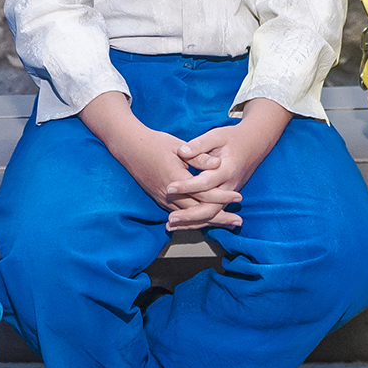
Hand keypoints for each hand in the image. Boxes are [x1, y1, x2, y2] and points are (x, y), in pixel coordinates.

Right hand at [78, 92, 233, 228]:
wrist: (129, 147)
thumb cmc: (155, 143)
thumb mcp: (178, 146)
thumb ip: (198, 157)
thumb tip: (217, 164)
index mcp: (176, 179)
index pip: (204, 194)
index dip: (222, 197)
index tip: (239, 197)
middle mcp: (169, 194)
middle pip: (198, 212)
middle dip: (219, 218)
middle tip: (237, 223)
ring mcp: (162, 199)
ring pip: (189, 217)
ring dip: (208, 222)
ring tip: (227, 224)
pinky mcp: (159, 199)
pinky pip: (179, 214)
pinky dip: (194, 219)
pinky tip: (205, 221)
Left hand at [171, 99, 289, 231]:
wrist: (255, 143)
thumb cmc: (233, 138)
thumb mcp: (217, 136)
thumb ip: (200, 144)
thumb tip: (183, 151)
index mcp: (227, 169)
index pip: (205, 182)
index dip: (187, 186)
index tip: (169, 188)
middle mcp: (230, 186)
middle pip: (210, 207)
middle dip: (189, 215)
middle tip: (170, 219)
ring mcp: (230, 194)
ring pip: (211, 214)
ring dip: (192, 222)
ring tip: (171, 226)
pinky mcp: (227, 197)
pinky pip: (213, 212)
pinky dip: (198, 220)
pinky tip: (182, 225)